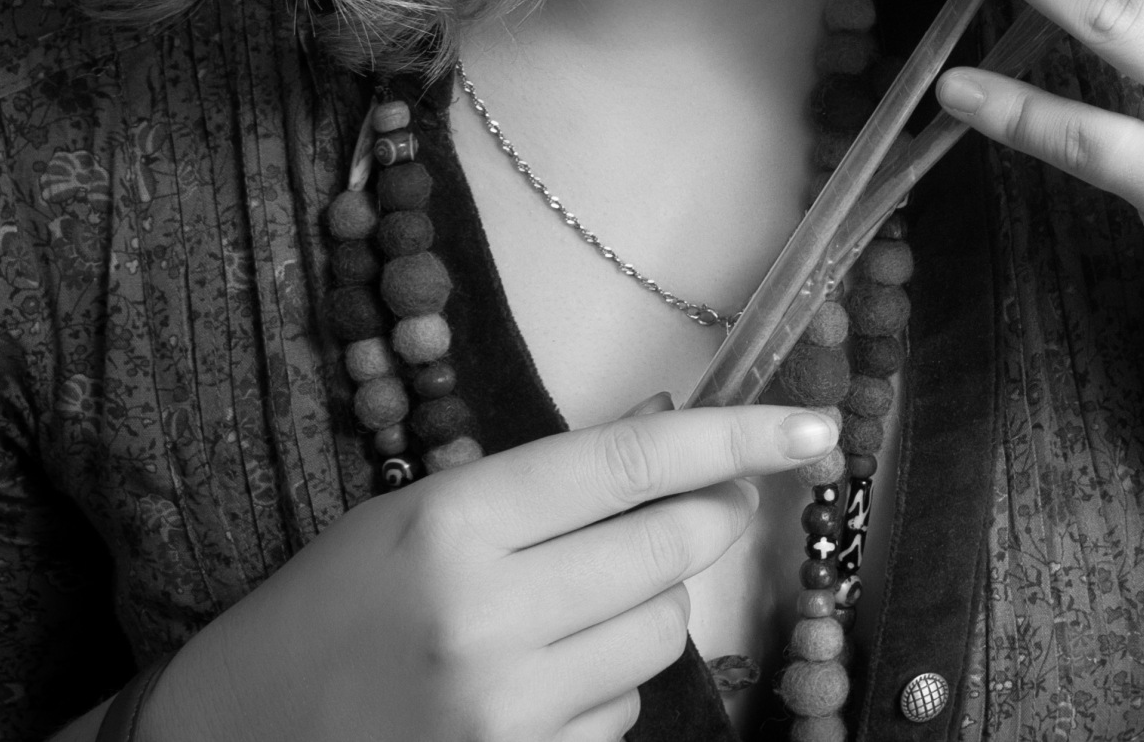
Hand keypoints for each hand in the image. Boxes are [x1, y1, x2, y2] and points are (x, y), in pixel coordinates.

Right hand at [142, 402, 838, 741]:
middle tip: (690, 514)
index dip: (735, 439)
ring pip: (662, 637)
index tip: (816, 431)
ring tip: (566, 615)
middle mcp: (487, 614)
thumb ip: (543, 484)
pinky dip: (605, 696)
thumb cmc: (327, 613)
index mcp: (454, 523)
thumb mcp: (415, 516)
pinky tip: (539, 688)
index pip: (629, 465)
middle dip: (698, 527)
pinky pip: (624, 719)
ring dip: (644, 616)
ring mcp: (506, 709)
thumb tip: (676, 433)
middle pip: (674, 553)